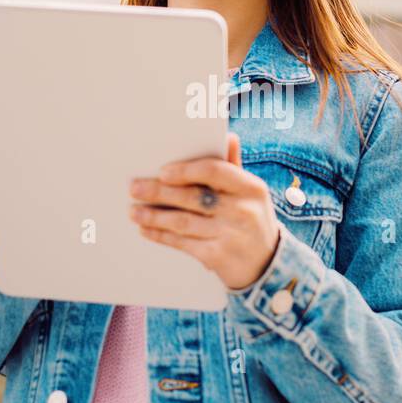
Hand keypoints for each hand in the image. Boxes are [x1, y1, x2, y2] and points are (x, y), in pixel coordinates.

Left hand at [128, 133, 280, 290]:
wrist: (267, 265)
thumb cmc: (252, 220)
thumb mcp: (250, 194)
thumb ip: (234, 167)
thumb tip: (228, 137)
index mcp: (251, 188)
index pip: (215, 171)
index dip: (186, 170)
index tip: (162, 171)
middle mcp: (242, 211)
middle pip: (193, 197)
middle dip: (159, 192)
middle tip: (135, 188)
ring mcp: (230, 235)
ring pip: (183, 221)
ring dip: (154, 216)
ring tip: (134, 211)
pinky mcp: (217, 257)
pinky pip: (182, 243)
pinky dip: (162, 235)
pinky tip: (147, 229)